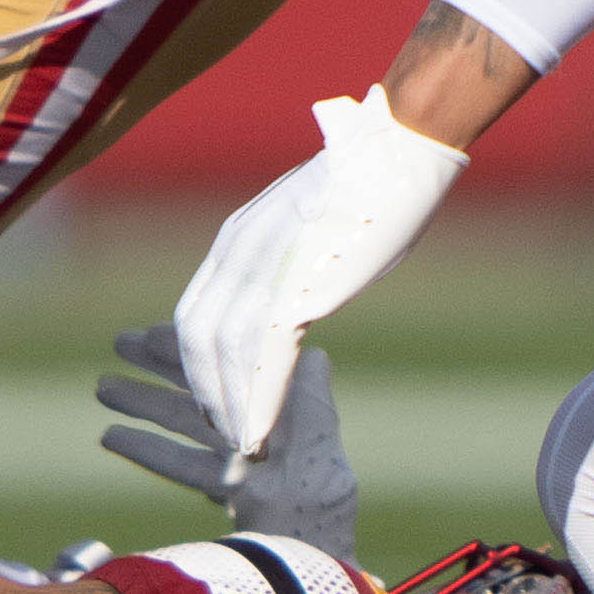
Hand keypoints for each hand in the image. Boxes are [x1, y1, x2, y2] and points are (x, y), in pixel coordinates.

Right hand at [95, 335, 356, 560]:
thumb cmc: (320, 533)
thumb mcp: (321, 464)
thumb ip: (314, 410)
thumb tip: (315, 354)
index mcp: (288, 425)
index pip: (239, 372)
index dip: (201, 350)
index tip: (158, 330)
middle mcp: (268, 441)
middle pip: (210, 391)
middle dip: (164, 367)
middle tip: (120, 342)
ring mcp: (246, 472)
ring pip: (188, 425)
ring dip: (144, 404)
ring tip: (101, 387)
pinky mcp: (230, 500)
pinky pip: (184, 467)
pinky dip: (149, 450)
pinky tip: (111, 437)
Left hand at [167, 91, 464, 462]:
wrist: (397, 149)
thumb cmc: (371, 182)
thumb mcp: (311, 221)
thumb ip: (292, 254)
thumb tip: (305, 277)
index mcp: (238, 236)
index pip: (198, 310)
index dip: (197, 361)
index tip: (210, 395)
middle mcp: (239, 251)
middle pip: (197, 335)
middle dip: (204, 388)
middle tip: (219, 430)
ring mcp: (264, 267)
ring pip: (223, 352)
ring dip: (229, 403)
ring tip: (239, 444)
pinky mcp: (298, 284)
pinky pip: (266, 356)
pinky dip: (259, 400)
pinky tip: (260, 432)